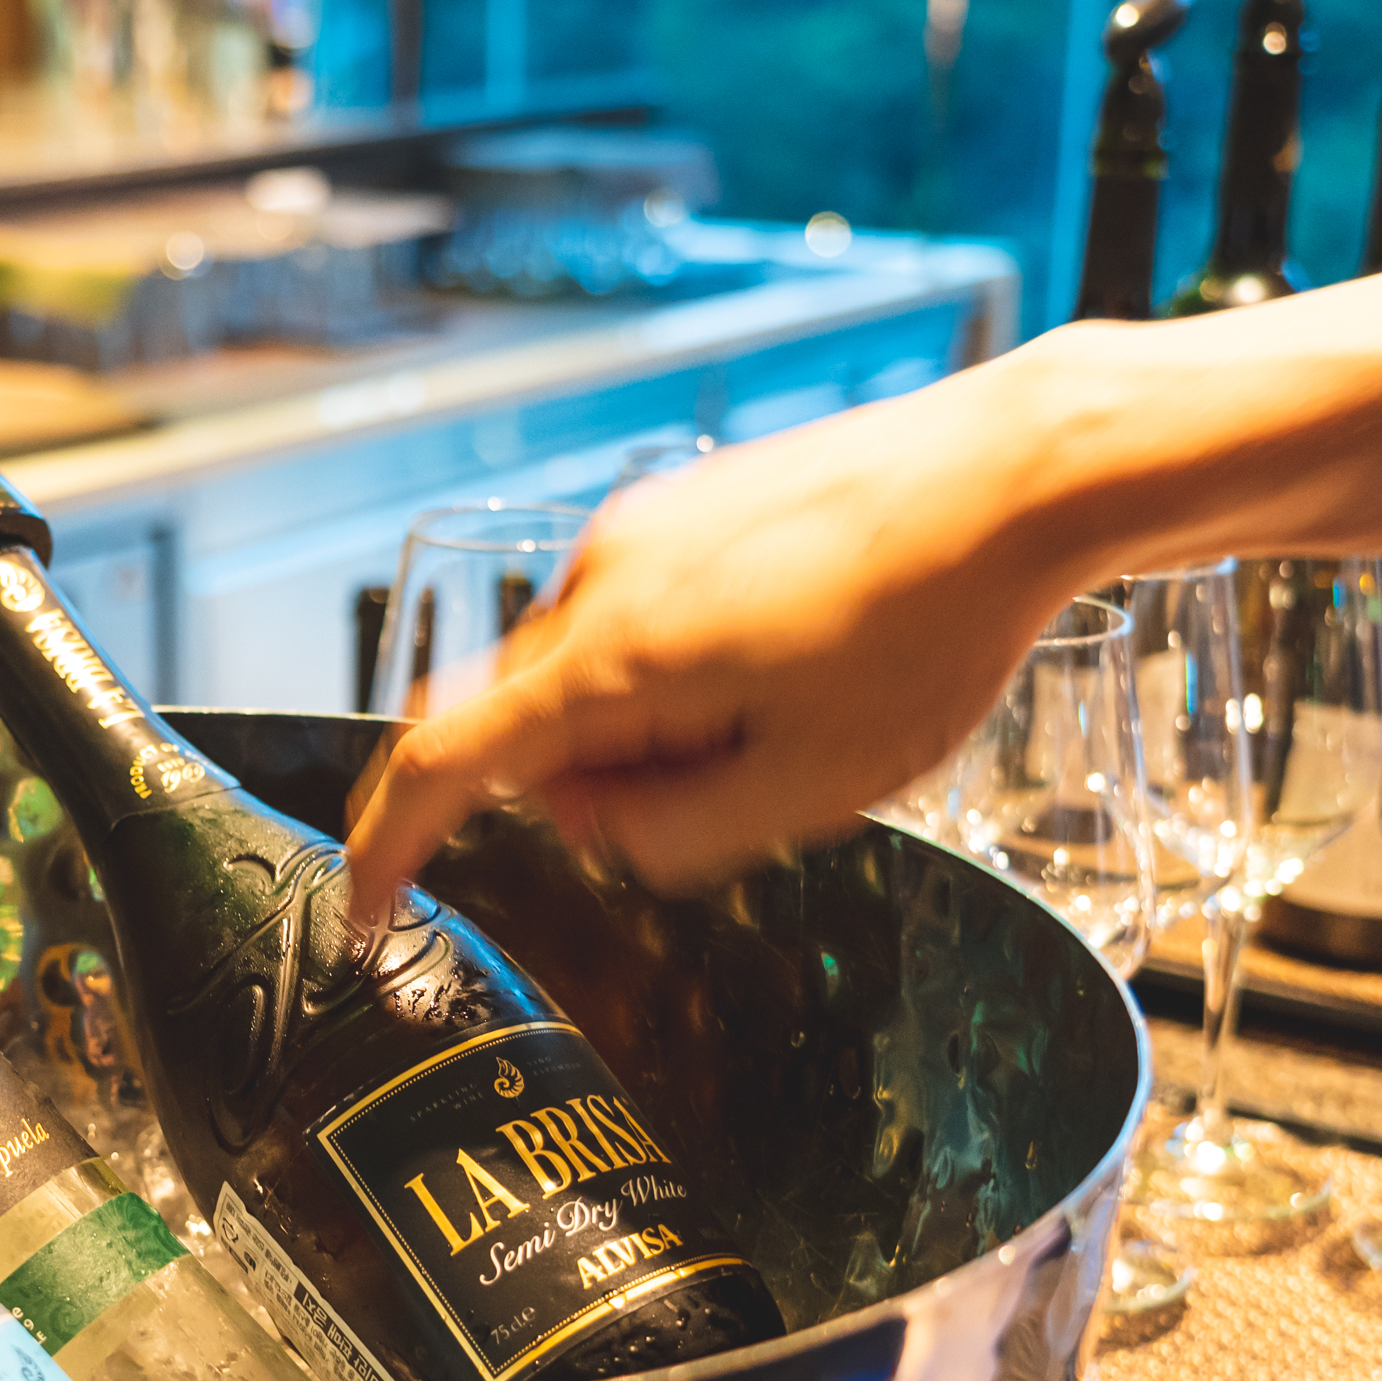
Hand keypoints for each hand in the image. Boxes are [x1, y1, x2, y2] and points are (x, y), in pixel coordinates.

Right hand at [343, 356, 1084, 914]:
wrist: (1014, 472)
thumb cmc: (931, 624)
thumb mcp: (814, 786)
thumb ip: (675, 834)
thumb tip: (600, 832)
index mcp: (612, 657)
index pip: (444, 760)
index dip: (388, 844)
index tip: (368, 907)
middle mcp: (598, 579)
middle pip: (517, 721)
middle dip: (582, 790)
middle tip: (715, 804)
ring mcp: (638, 531)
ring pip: (581, 673)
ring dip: (640, 731)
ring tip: (782, 726)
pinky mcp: (682, 509)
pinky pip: (630, 618)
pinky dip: (672, 675)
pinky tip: (789, 668)